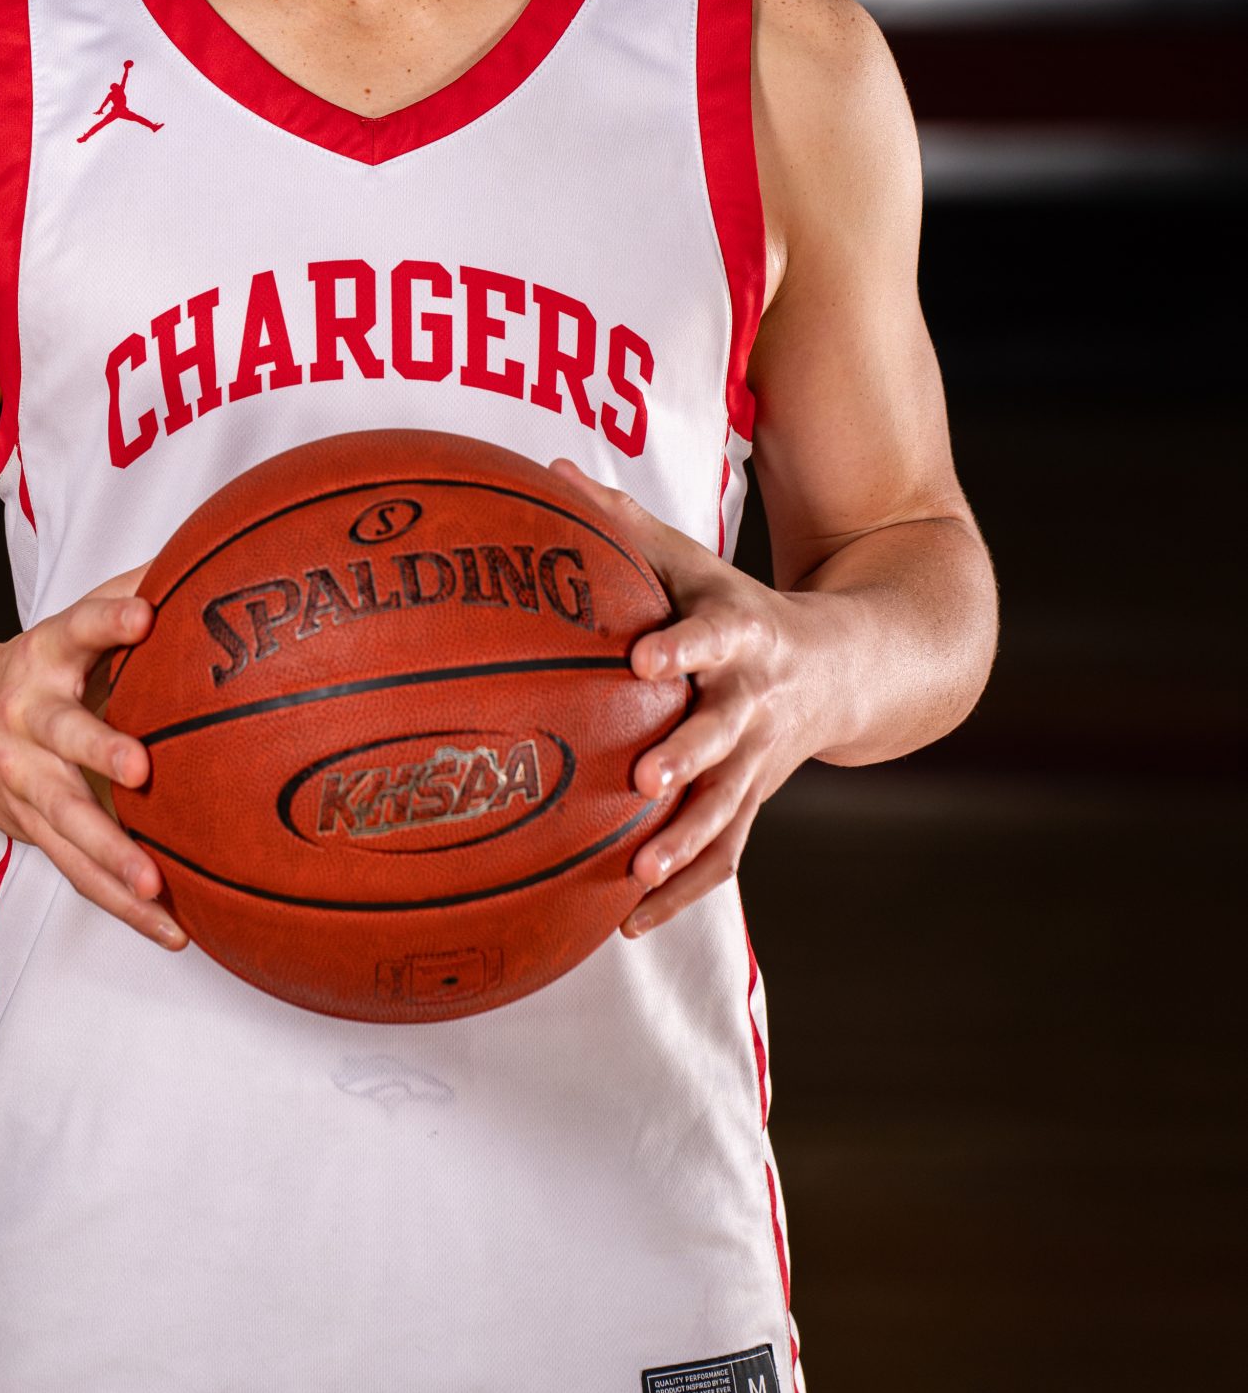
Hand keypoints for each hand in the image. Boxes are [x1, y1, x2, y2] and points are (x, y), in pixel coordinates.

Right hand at [0, 563, 187, 950]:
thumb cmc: (43, 665)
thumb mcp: (72, 622)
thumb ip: (131, 591)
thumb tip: (214, 549)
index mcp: (46, 653)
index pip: (78, 626)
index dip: (109, 619)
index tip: (145, 615)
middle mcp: (27, 715)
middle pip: (62, 734)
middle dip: (99, 750)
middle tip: (141, 768)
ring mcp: (23, 778)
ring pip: (66, 820)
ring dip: (111, 854)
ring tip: (155, 883)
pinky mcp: (31, 827)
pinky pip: (78, 871)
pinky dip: (122, 902)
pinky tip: (173, 927)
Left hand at [551, 459, 824, 938]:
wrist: (845, 667)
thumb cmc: (736, 605)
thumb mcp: (693, 559)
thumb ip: (621, 519)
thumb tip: (547, 469)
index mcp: (739, 633)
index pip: (711, 636)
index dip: (683, 646)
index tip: (643, 659)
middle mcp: (755, 700)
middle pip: (725, 733)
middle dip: (689, 756)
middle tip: (644, 778)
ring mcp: (759, 760)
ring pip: (728, 808)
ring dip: (686, 842)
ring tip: (638, 873)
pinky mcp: (754, 803)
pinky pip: (723, 855)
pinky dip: (683, 892)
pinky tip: (628, 922)